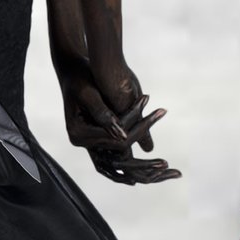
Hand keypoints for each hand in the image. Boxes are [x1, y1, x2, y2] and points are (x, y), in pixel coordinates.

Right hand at [56, 47, 179, 184]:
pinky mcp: (95, 140)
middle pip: (119, 152)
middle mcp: (81, 142)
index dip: (139, 129)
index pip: (115, 139)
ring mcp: (88, 143)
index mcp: (78, 134)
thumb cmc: (81, 76)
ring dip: (142, 167)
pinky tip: (151, 165)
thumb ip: (104, 114)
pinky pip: (116, 156)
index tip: (159, 116)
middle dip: (144, 152)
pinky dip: (133, 162)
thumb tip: (123, 135)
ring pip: (119, 160)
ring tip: (164, 168)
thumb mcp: (91, 94)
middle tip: (167, 156)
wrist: (72, 71)